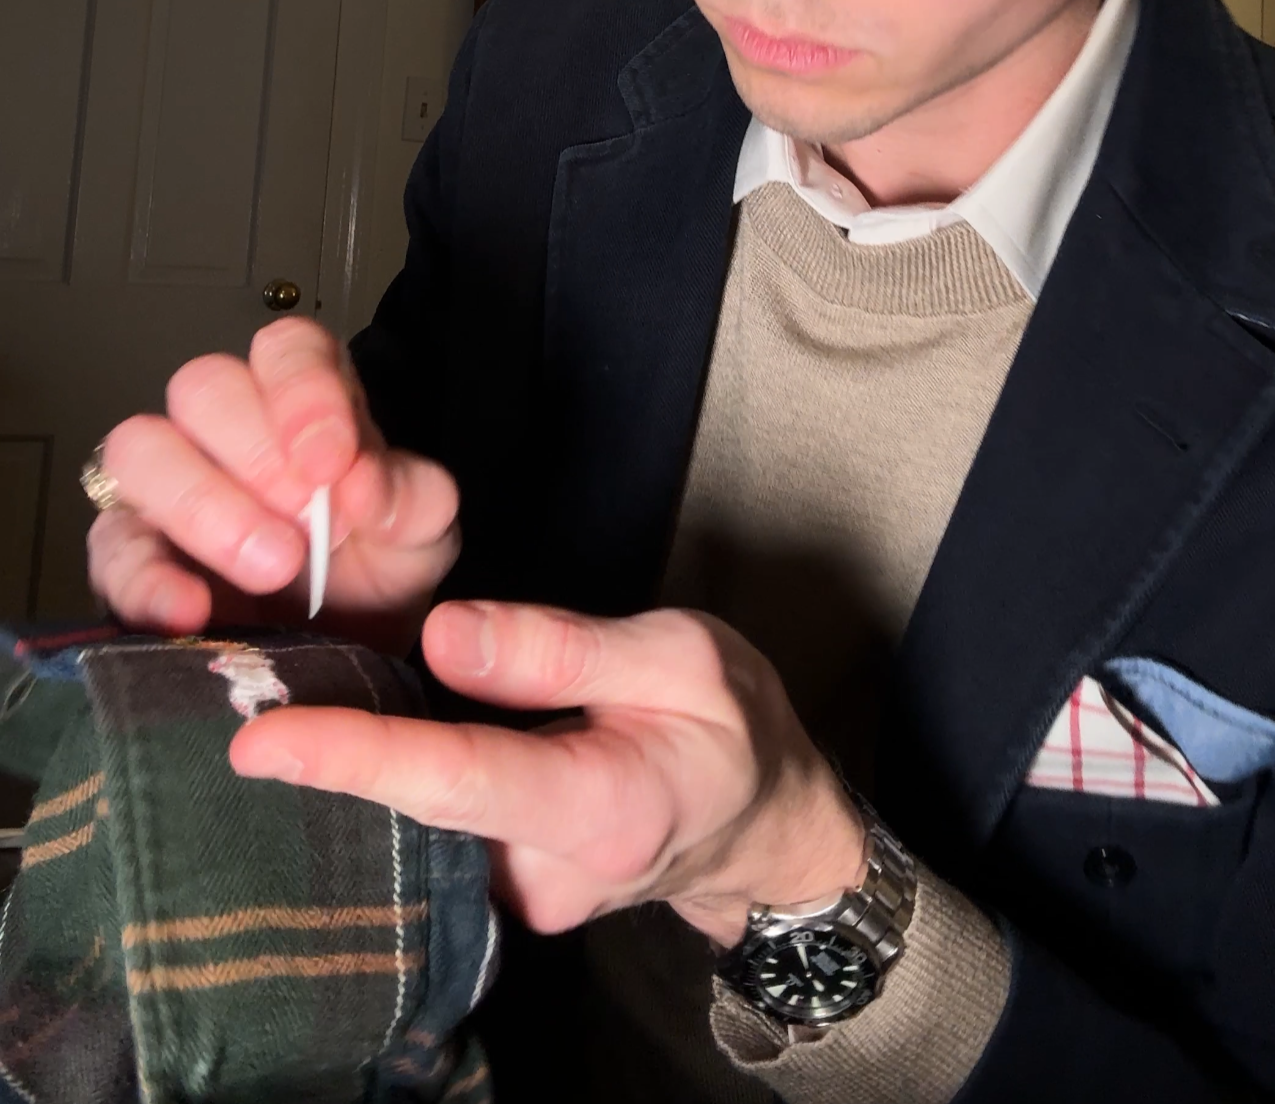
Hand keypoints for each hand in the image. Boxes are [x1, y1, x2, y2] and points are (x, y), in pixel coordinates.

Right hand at [87, 318, 459, 654]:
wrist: (347, 648)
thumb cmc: (378, 565)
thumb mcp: (421, 529)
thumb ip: (413, 496)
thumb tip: (364, 486)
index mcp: (304, 395)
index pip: (287, 349)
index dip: (303, 394)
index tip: (332, 463)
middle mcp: (226, 425)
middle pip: (203, 387)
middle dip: (254, 454)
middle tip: (306, 527)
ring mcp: (168, 483)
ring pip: (140, 448)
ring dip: (202, 506)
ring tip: (271, 568)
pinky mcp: (131, 550)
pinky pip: (113, 548)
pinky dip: (148, 580)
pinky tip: (194, 611)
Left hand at [230, 601, 863, 944]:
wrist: (769, 820)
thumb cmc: (733, 724)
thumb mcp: (677, 653)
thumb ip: (558, 647)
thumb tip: (444, 635)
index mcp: (601, 806)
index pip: (454, 781)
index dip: (354, 757)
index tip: (262, 741)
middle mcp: (548, 875)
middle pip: (415, 813)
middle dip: (328, 756)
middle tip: (248, 686)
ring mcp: (525, 896)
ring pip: (418, 827)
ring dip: (359, 768)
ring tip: (296, 696)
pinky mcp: (507, 888)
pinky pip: (435, 832)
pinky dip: (397, 782)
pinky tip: (363, 731)